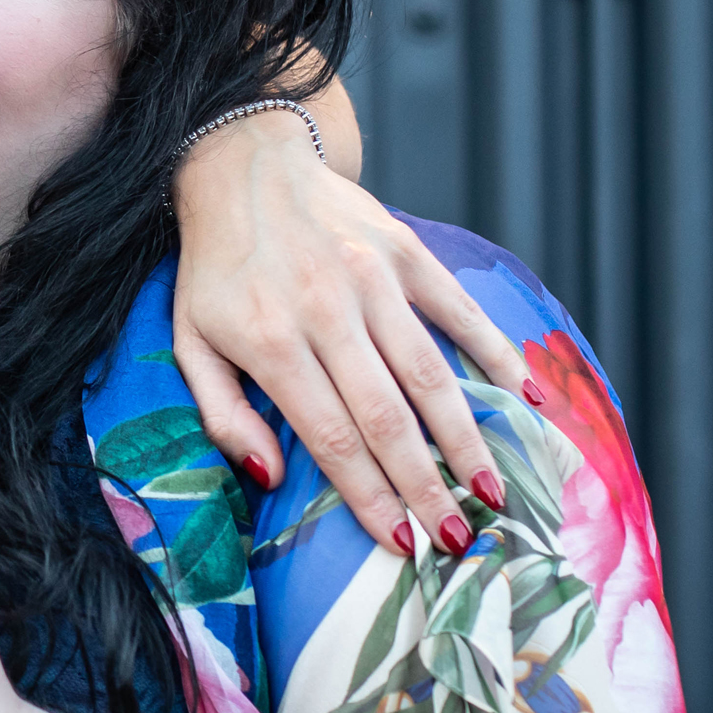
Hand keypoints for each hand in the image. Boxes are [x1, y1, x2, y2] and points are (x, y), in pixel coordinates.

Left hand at [171, 111, 526, 556]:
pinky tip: (523, 399)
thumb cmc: (215, 270)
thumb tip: (269, 477)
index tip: (403, 545)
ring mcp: (372, 277)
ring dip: (465, 437)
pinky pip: (459, 310)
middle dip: (426, 486)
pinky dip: (495, 353)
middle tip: (459, 539)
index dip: (371, 496)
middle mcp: (326, 311)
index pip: (333, 437)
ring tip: (491, 491)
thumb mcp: (189, 341)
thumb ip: (222, 414)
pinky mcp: (405, 250)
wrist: (241, 166)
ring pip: (431, 372)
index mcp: (271, 342)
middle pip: (388, 416)